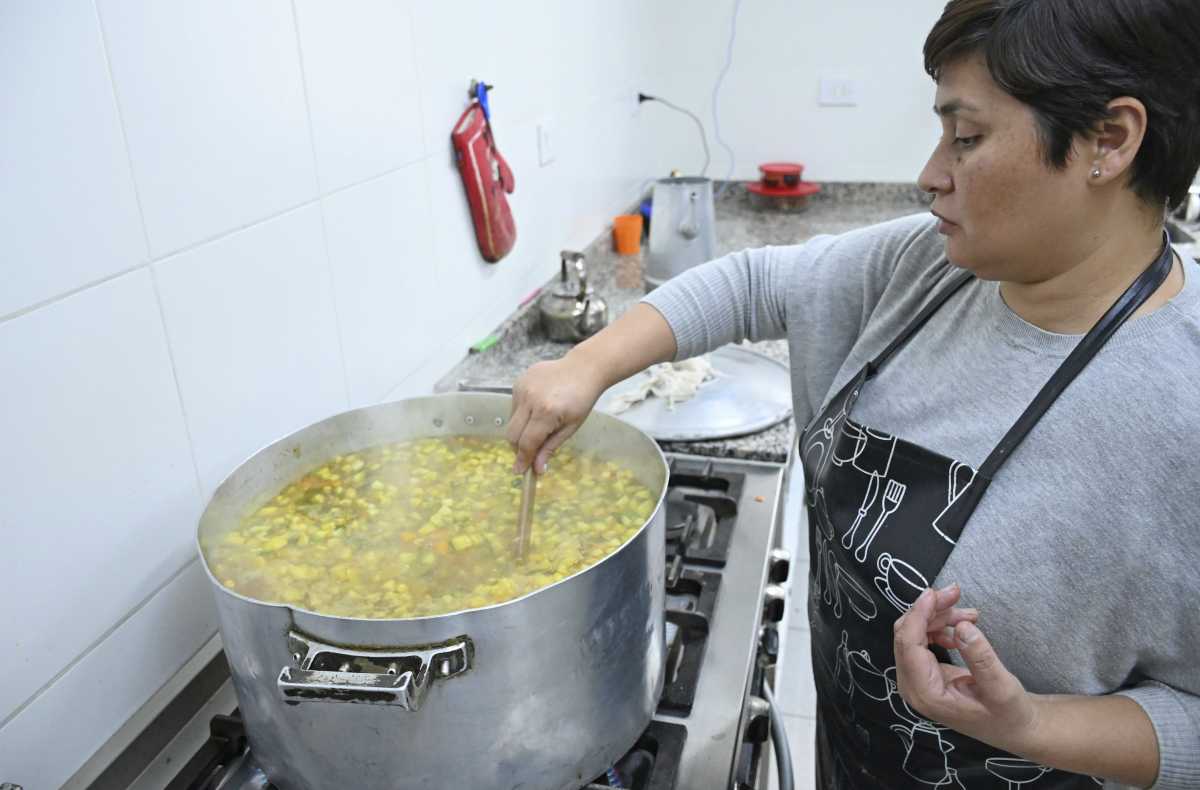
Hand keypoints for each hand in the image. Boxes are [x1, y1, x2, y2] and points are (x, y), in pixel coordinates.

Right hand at [507, 356, 605, 473]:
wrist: (583, 369)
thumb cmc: (581, 399)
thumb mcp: (570, 427)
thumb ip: (550, 448)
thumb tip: (537, 469)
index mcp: (547, 412)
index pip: (527, 443)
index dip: (523, 459)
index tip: (520, 471)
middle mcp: (530, 399)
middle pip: (513, 434)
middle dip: (518, 447)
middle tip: (529, 453)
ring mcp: (522, 388)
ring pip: (511, 421)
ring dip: (521, 430)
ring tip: (540, 423)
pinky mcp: (518, 382)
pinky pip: (513, 407)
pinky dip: (522, 414)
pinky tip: (538, 408)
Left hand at [893, 585, 1040, 754]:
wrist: (1014, 727)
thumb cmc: (1009, 714)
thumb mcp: (1002, 688)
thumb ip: (981, 659)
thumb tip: (961, 628)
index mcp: (926, 693)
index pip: (908, 644)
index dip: (918, 614)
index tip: (934, 592)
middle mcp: (913, 686)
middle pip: (907, 635)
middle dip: (930, 610)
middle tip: (957, 593)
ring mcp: (916, 679)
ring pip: (915, 633)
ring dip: (938, 616)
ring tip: (971, 614)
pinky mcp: (924, 672)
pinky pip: (922, 640)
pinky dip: (941, 626)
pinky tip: (963, 626)